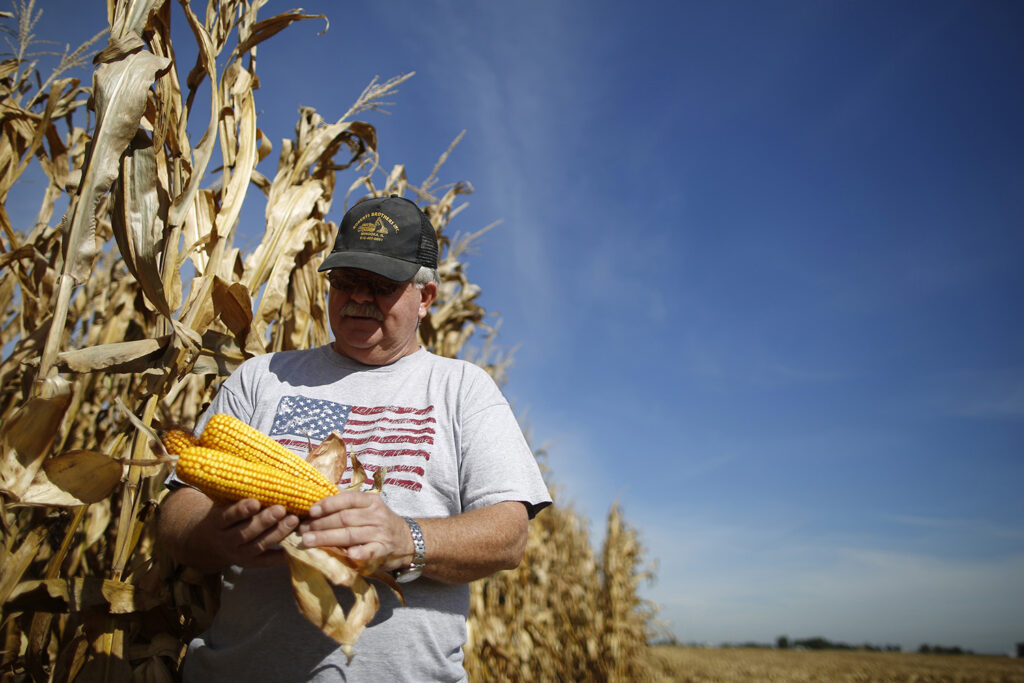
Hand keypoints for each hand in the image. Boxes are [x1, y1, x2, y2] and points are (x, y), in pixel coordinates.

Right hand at [165, 488, 300, 570]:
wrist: (210, 542)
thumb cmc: (224, 514)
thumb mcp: (223, 503)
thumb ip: (238, 493)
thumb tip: (262, 472)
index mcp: (217, 522)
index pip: (228, 516)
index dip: (242, 510)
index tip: (255, 501)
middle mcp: (226, 540)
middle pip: (245, 532)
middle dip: (265, 521)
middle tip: (281, 509)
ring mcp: (237, 554)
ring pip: (258, 545)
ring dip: (277, 533)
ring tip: (294, 520)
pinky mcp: (249, 563)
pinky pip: (265, 561)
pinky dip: (279, 555)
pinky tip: (294, 545)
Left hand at [298, 491, 411, 571]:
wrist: (406, 539)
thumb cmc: (379, 522)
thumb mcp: (368, 506)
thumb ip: (348, 502)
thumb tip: (320, 492)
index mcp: (371, 501)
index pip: (347, 499)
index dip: (328, 504)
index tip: (311, 511)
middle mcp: (376, 515)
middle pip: (345, 518)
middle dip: (321, 524)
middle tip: (303, 529)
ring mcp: (380, 533)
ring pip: (350, 535)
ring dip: (327, 538)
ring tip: (308, 541)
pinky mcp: (383, 551)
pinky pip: (369, 552)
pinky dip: (358, 554)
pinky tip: (347, 555)